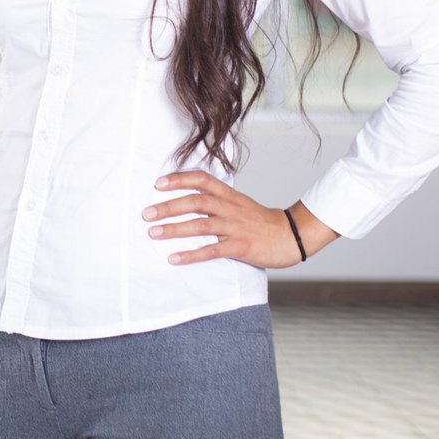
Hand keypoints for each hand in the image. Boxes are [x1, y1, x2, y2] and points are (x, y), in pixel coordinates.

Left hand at [144, 170, 319, 268]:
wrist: (292, 236)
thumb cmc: (260, 221)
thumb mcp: (239, 203)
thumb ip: (216, 199)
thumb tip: (187, 198)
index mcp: (229, 195)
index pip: (202, 180)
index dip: (179, 179)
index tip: (158, 183)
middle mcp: (230, 208)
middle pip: (196, 201)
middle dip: (169, 207)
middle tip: (146, 213)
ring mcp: (235, 227)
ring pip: (201, 224)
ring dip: (174, 229)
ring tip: (153, 233)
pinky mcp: (240, 246)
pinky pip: (212, 250)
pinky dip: (191, 255)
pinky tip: (174, 258)